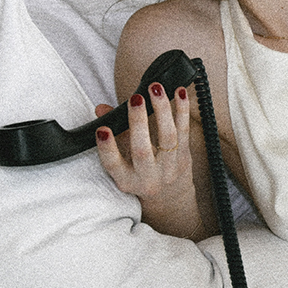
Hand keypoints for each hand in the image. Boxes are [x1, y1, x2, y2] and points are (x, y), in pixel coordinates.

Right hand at [93, 81, 192, 209]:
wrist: (170, 198)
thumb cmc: (140, 175)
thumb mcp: (122, 162)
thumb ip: (112, 135)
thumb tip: (102, 109)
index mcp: (126, 180)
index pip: (113, 165)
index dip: (107, 147)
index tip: (102, 129)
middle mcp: (148, 177)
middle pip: (142, 150)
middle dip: (138, 123)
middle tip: (135, 99)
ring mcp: (168, 169)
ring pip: (168, 137)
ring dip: (162, 109)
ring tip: (156, 89)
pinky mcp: (185, 158)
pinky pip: (185, 131)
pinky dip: (182, 110)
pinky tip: (180, 92)